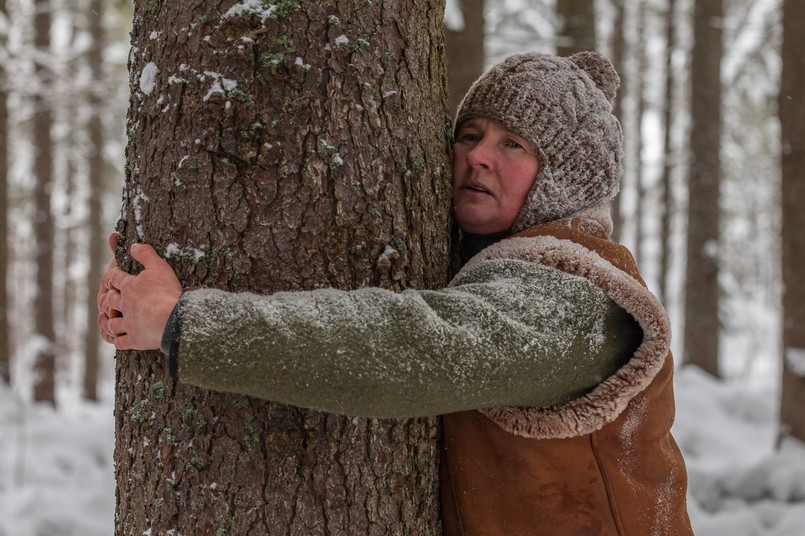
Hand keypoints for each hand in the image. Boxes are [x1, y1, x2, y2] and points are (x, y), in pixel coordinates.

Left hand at [97, 234, 181, 349]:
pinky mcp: (135, 339)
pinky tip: (117, 338)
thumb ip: (146, 254)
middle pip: (109, 300)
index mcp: (129, 287)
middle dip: (108, 298)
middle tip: (109, 298)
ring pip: (111, 323)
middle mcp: (124, 305)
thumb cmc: (167, 292)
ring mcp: (128, 324)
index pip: (114, 278)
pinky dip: (117, 339)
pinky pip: (120, 342)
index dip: (112, 275)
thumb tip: (134, 245)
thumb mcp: (159, 266)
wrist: (173, 319)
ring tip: (110, 320)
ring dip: (109, 321)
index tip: (113, 275)